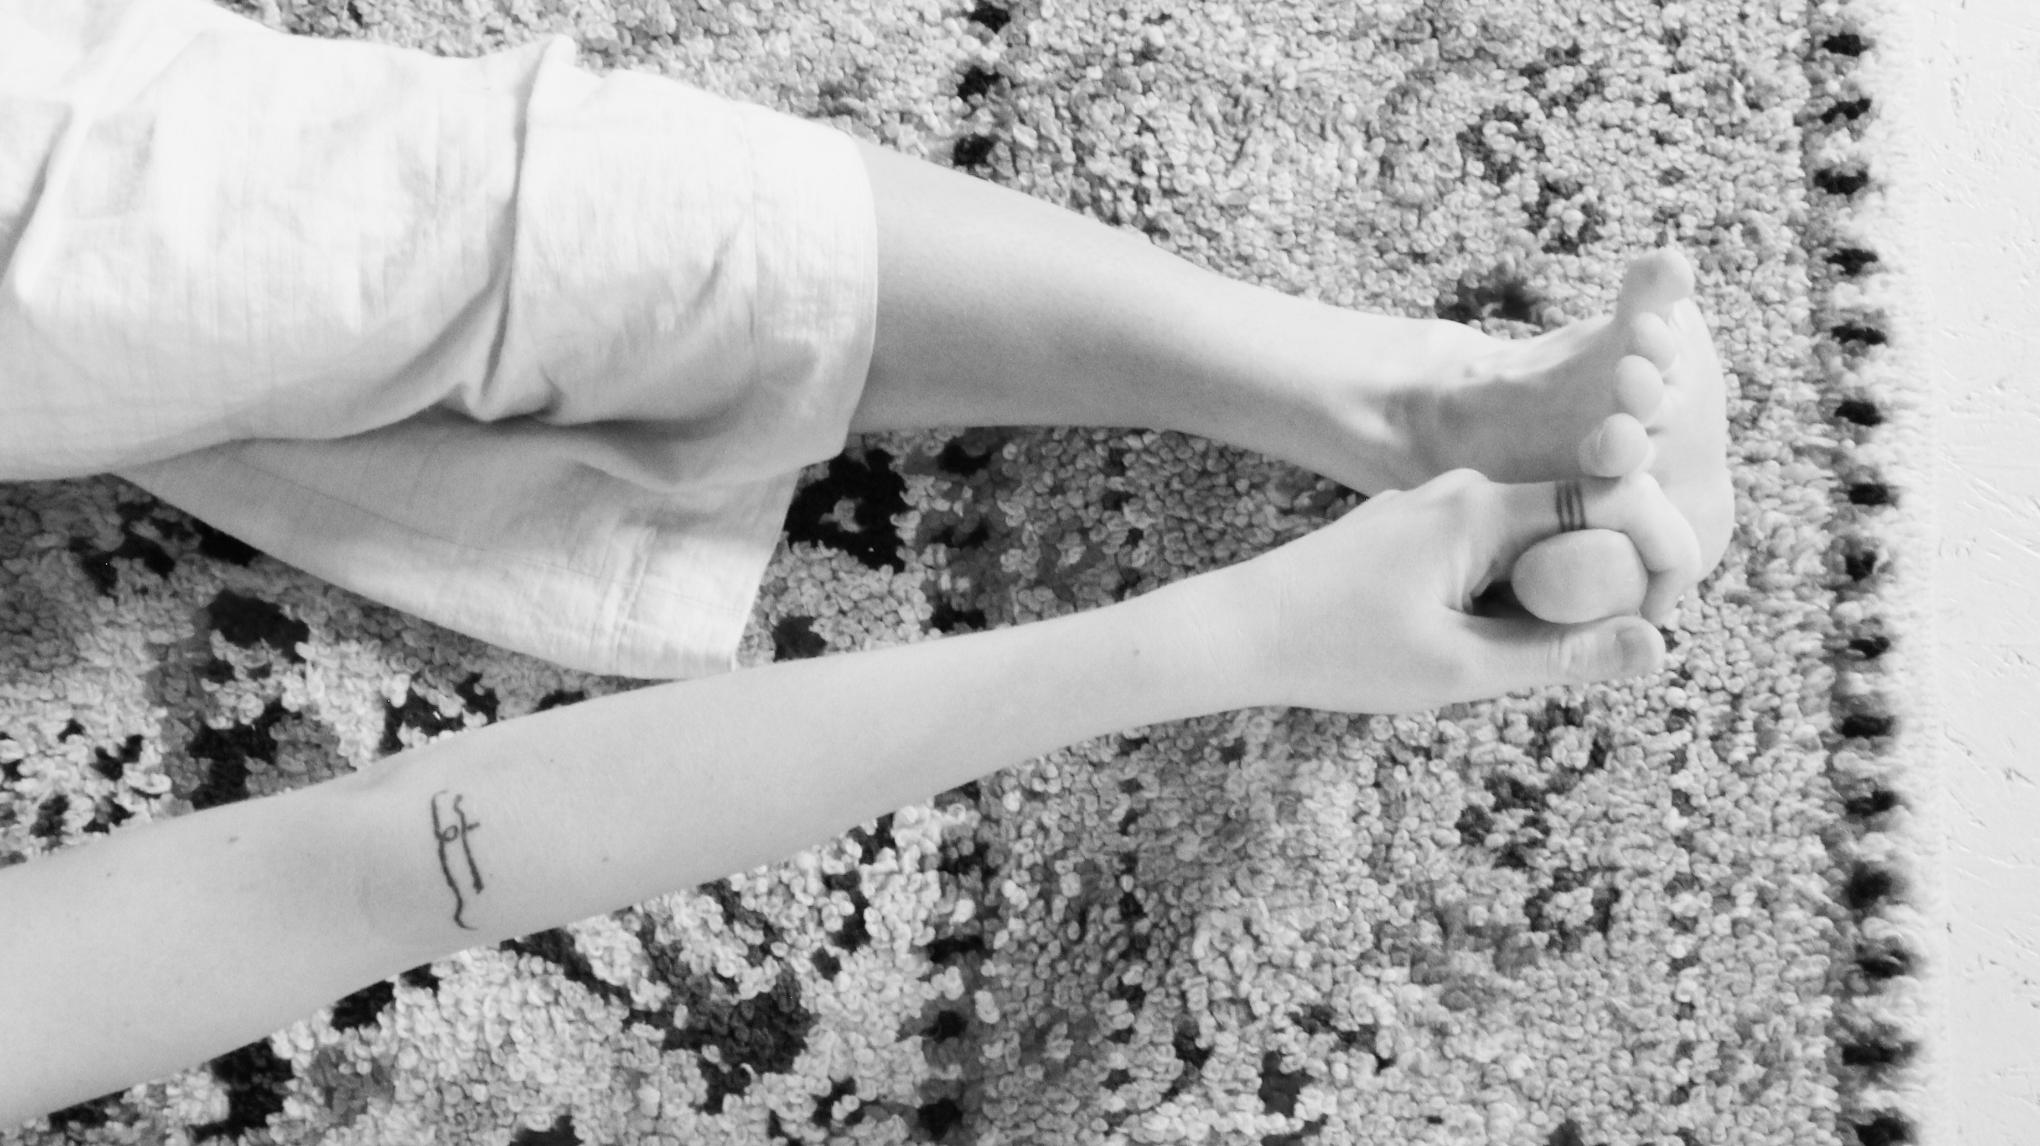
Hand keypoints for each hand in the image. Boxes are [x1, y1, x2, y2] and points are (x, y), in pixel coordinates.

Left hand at [1221, 468, 1701, 712]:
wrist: (1240, 630)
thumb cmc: (1340, 650)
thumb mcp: (1460, 668)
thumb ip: (1562, 655)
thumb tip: (1655, 646)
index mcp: (1484, 507)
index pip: (1613, 501)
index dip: (1657, 554)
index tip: (1662, 617)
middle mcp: (1464, 489)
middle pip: (1578, 522)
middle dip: (1603, 585)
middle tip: (1589, 656)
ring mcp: (1435, 505)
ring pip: (1533, 543)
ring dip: (1548, 598)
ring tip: (1508, 656)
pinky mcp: (1412, 529)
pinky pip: (1490, 552)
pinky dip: (1504, 595)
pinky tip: (1465, 644)